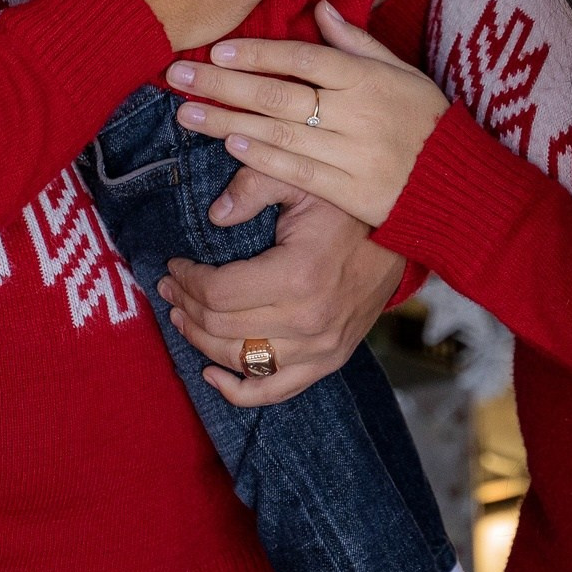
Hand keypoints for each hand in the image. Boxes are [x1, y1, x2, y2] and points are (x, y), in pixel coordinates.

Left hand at [160, 183, 406, 405]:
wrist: (402, 239)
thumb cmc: (346, 207)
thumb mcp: (302, 180)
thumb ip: (253, 185)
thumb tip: (215, 215)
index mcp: (298, 276)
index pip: (219, 293)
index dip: (186, 280)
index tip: (173, 265)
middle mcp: (309, 322)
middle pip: (221, 329)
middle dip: (185, 306)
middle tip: (169, 286)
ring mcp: (321, 349)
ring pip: (239, 361)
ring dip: (199, 342)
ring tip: (180, 316)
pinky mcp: (329, 362)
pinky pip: (275, 390)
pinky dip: (238, 391)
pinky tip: (209, 374)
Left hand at [169, 1, 449, 227]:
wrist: (458, 183)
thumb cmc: (428, 121)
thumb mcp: (402, 72)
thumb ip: (358, 43)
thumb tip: (321, 8)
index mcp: (367, 78)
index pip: (304, 58)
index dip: (259, 53)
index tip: (218, 49)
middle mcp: (357, 112)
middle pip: (279, 93)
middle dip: (224, 84)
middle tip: (178, 76)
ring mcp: (351, 153)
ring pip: (279, 132)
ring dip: (228, 121)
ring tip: (187, 111)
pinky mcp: (349, 191)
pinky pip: (298, 170)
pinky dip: (262, 157)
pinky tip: (229, 145)